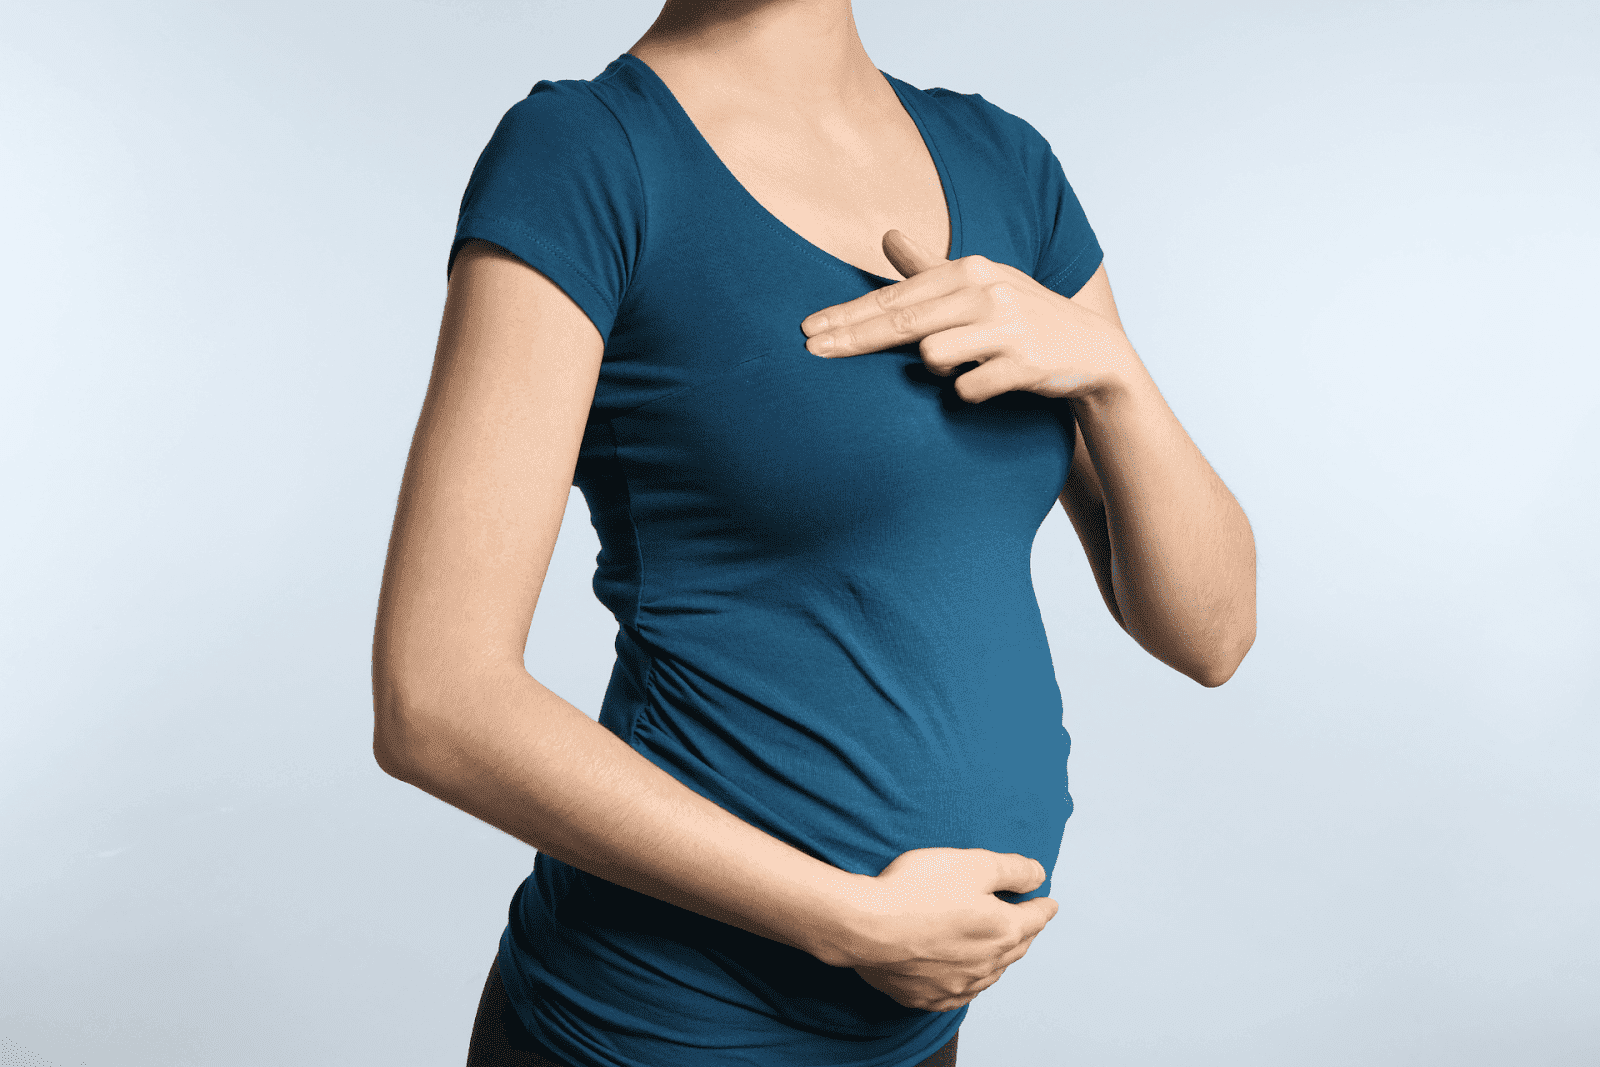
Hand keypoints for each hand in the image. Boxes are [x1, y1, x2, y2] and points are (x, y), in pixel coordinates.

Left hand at [800, 229, 1135, 403]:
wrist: (1090, 352)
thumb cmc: (1022, 317)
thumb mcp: (980, 283)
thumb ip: (929, 268)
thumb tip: (886, 236)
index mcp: (969, 269)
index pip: (895, 297)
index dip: (848, 316)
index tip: (809, 331)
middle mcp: (986, 290)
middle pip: (902, 323)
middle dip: (852, 339)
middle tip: (811, 352)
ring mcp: (1006, 326)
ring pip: (934, 357)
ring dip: (937, 370)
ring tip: (964, 365)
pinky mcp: (1024, 362)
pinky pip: (968, 388)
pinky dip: (969, 392)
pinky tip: (989, 383)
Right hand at [826, 847, 1058, 1012]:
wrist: (866, 926)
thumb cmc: (917, 890)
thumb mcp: (972, 863)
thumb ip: (1011, 870)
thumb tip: (1039, 875)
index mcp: (1001, 930)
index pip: (1034, 918)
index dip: (1043, 907)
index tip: (1050, 903)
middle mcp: (985, 964)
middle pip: (1015, 948)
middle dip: (1025, 933)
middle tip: (1028, 924)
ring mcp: (956, 985)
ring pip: (990, 973)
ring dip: (1000, 959)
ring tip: (1001, 949)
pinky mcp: (928, 997)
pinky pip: (960, 993)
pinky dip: (970, 982)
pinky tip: (966, 977)